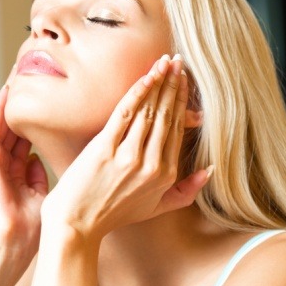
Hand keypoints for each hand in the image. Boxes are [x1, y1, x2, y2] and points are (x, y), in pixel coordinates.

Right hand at [0, 83, 48, 264]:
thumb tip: (37, 158)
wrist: (12, 241)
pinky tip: (6, 94)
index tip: (47, 102)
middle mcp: (2, 165)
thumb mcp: (40, 195)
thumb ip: (37, 176)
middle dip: (22, 107)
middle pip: (13, 129)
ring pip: (2, 125)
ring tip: (17, 78)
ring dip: (8, 103)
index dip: (35, 122)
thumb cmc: (29, 227)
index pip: (25, 141)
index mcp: (15, 174)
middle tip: (31, 80)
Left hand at [42, 54, 209, 240]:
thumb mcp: (155, 209)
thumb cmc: (111, 214)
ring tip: (165, 63)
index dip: (180, 102)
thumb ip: (185, 191)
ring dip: (159, 83)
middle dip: (174, 86)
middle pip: (166, 116)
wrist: (76, 222)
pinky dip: (138, 91)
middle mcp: (151, 164)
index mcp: (165, 176)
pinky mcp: (104, 148)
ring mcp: (128, 156)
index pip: (177, 129)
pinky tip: (147, 76)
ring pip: (149, 111)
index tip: (182, 81)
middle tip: (178, 63)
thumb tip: (209, 170)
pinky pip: (126, 113)